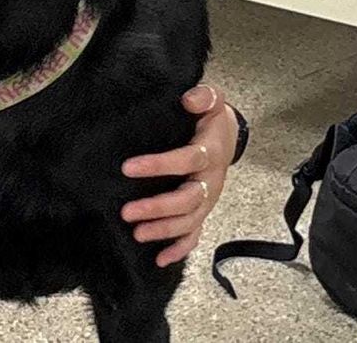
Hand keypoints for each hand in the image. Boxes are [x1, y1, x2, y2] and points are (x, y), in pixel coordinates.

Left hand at [120, 83, 237, 266]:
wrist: (228, 135)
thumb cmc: (211, 118)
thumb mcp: (212, 101)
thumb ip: (204, 96)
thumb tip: (190, 99)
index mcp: (210, 152)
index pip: (185, 160)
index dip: (158, 165)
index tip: (127, 168)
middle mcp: (211, 180)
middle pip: (187, 200)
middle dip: (157, 208)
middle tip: (127, 212)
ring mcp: (208, 198)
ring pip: (190, 221)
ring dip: (164, 230)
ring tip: (137, 234)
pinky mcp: (203, 209)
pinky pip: (195, 233)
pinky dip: (180, 248)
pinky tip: (160, 259)